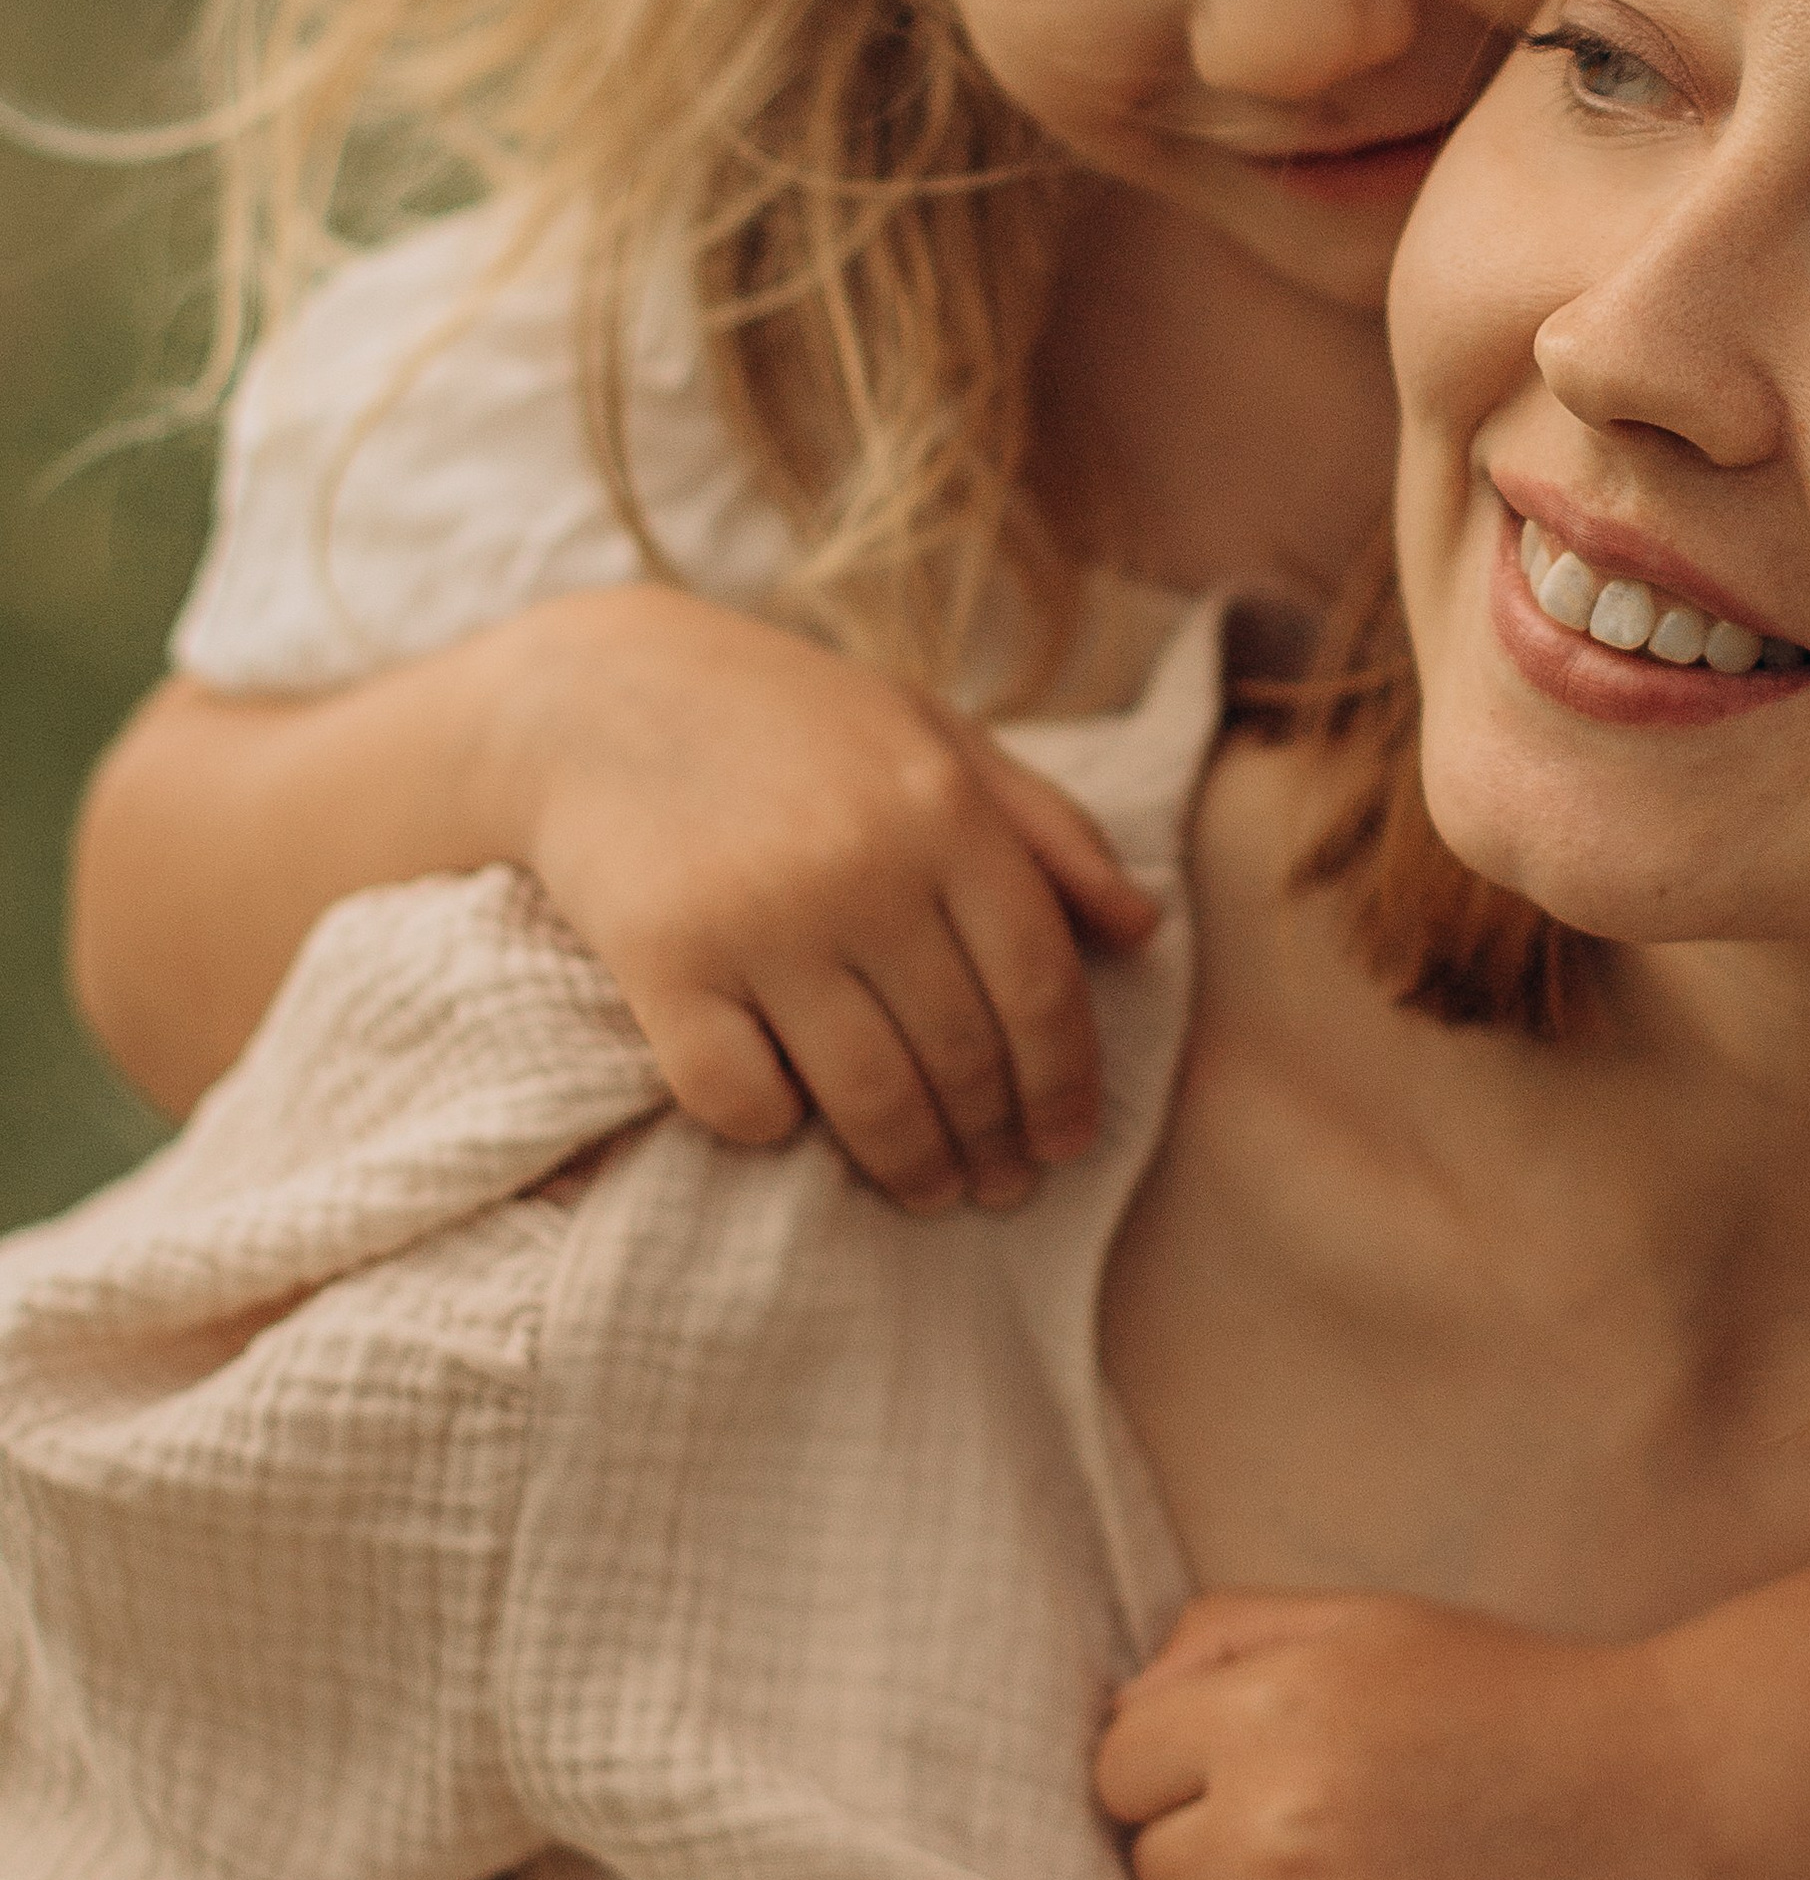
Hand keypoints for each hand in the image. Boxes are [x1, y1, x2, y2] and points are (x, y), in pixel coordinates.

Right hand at [486, 584, 1157, 1207]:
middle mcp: (862, 866)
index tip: (1071, 1141)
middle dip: (996, 1140)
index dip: (1066, 1082)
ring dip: (912, 1165)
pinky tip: (795, 1125)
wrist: (597, 692)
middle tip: (1004, 1184)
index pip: (1040, 985)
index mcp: (943, 807)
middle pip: (963, 1054)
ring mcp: (759, 919)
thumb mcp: (933, 736)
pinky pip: (742, 1098)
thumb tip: (1142, 930)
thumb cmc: (792, 722)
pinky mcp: (661, 963)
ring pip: (867, 1096)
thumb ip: (1047, 829)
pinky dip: (776, 1128)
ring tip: (932, 1187)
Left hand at [1093, 1588, 1710, 1879]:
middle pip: (1147, 1869)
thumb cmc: (1491, 1692)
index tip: (1238, 1767)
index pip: (1117, 1766)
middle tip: (1303, 1831)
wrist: (1645, 1793)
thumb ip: (1219, 1636)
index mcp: (1271, 1711)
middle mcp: (1281, 1827)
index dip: (1170, 1765)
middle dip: (1204, 1849)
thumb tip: (1122, 1710)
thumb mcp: (1355, 1620)